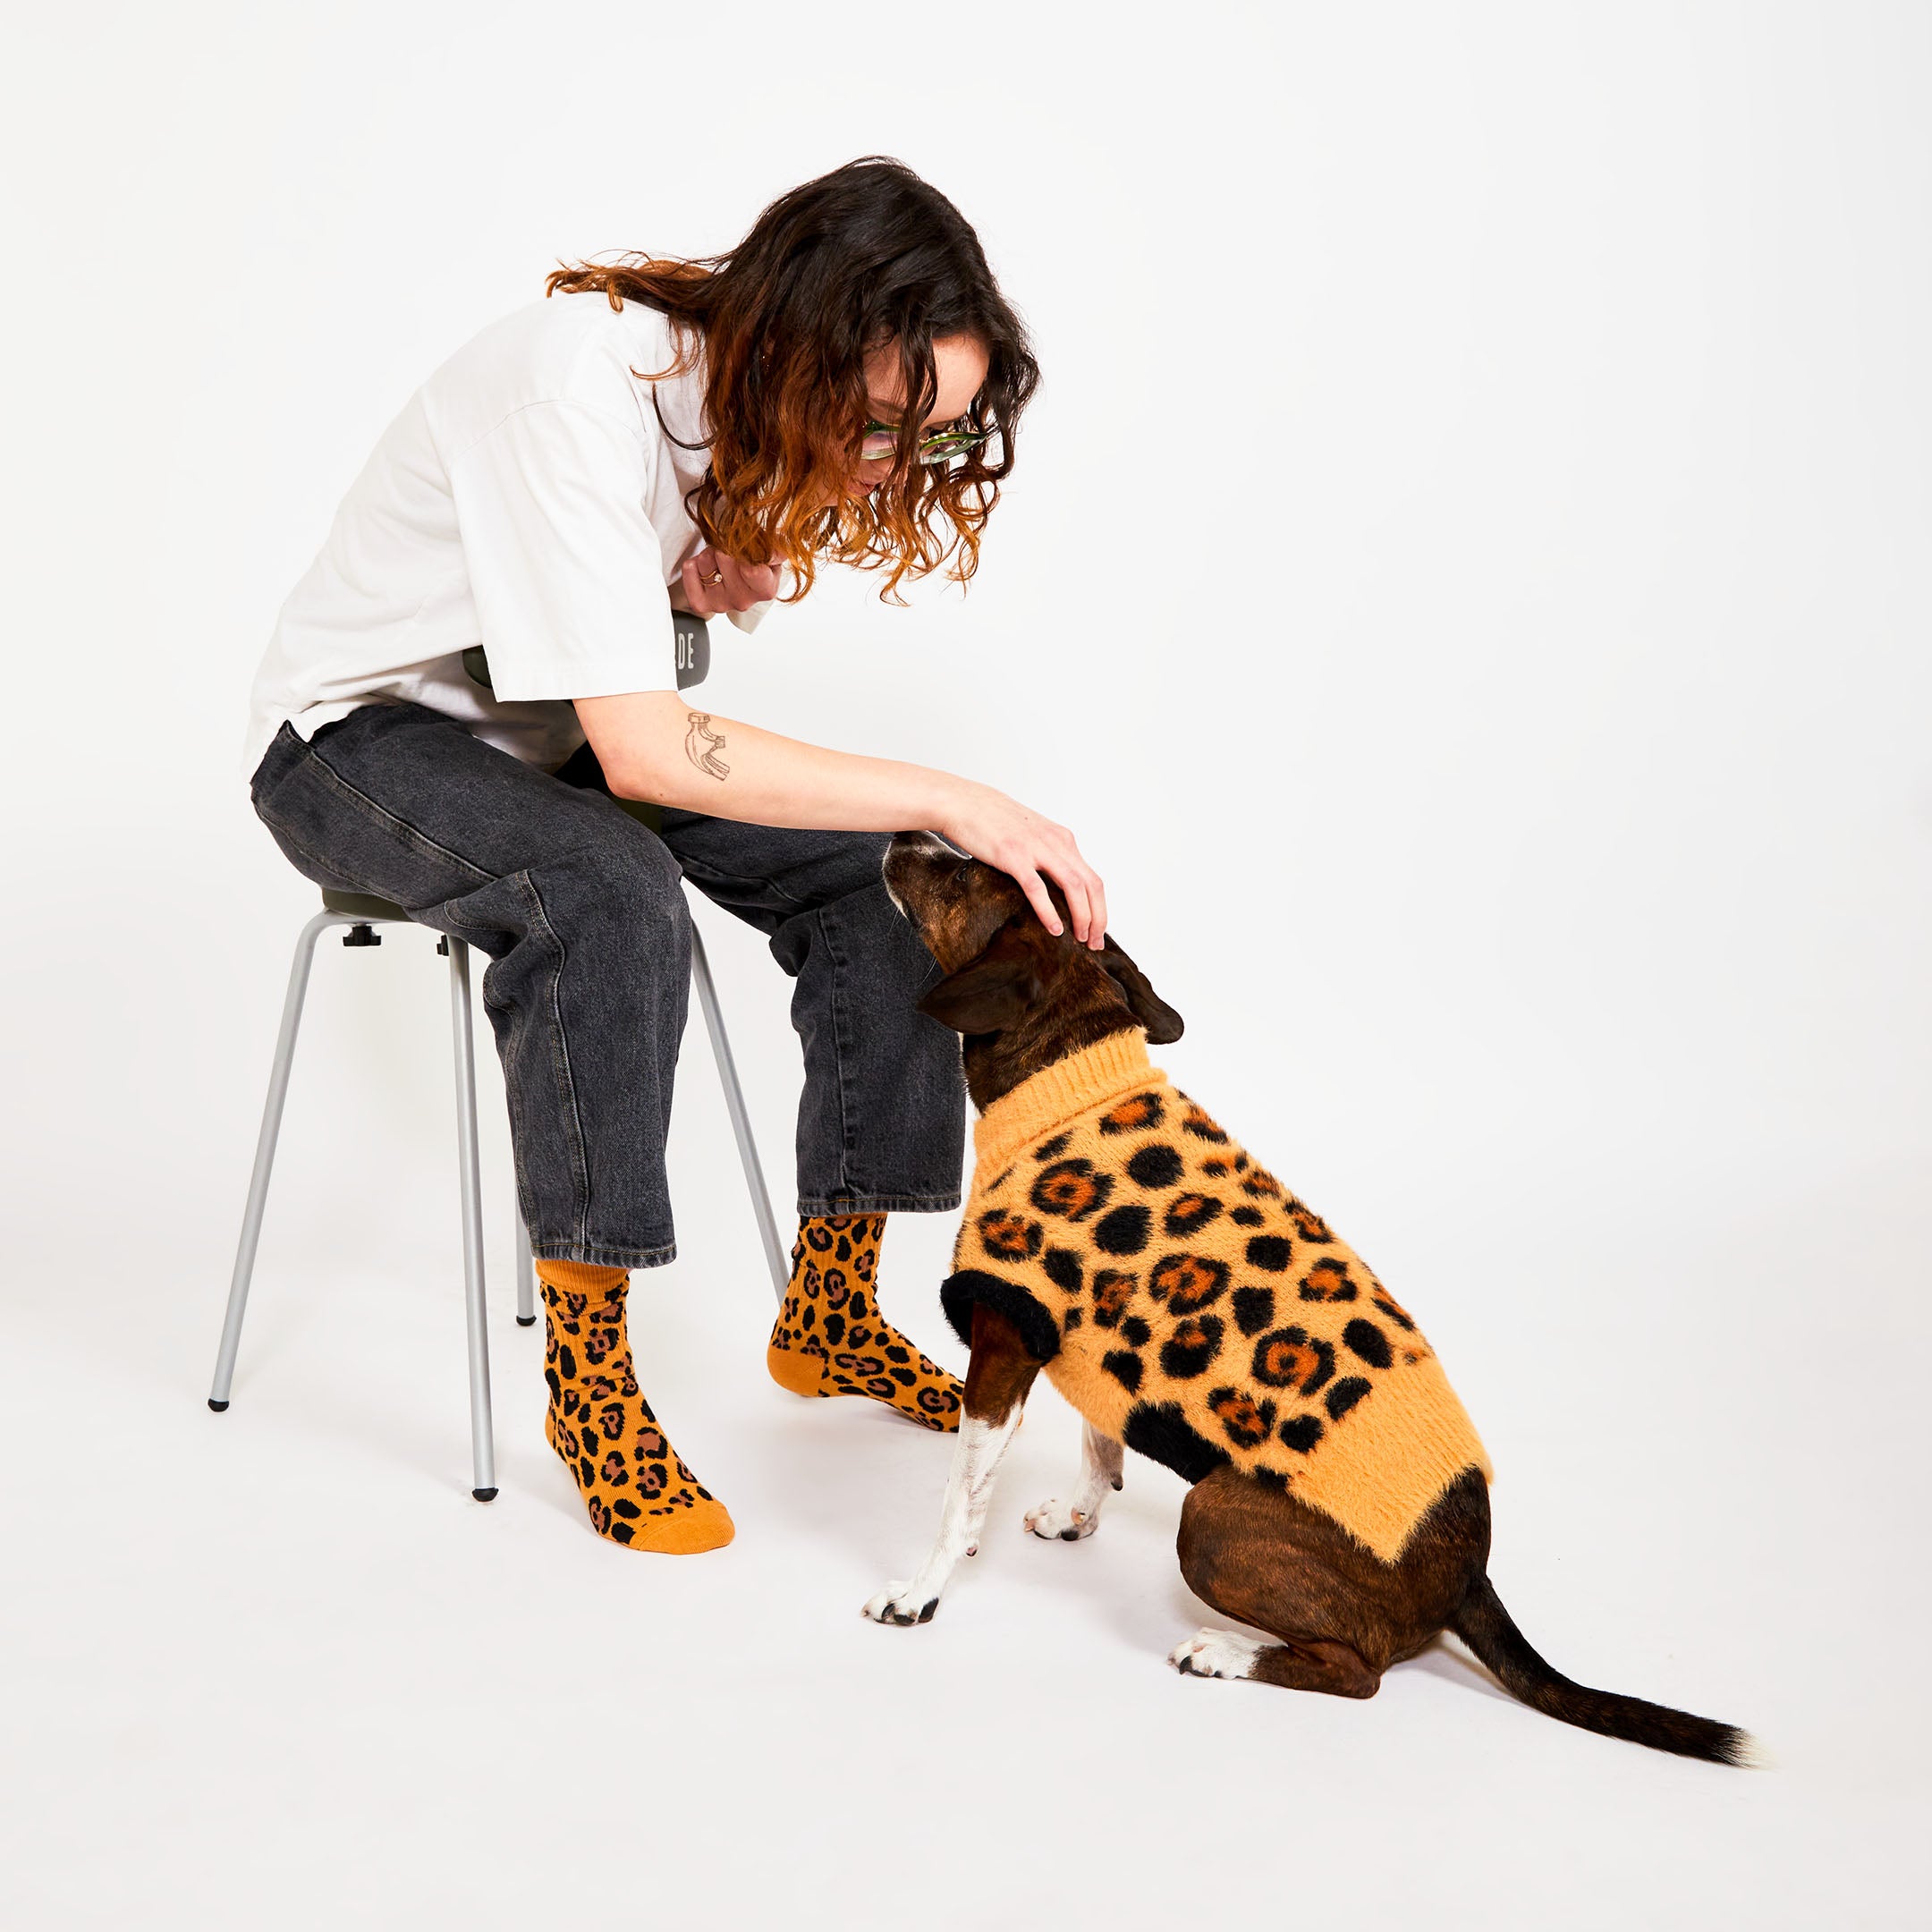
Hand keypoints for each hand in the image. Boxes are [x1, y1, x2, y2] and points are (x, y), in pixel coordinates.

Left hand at [679, 546, 780, 617]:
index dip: (746, 550)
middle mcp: (743, 601)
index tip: (746, 544)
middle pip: (725, 557)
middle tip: (732, 551)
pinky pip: (689, 570)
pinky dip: (694, 563)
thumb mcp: (773, 553)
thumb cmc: (756, 564)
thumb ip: (775, 550)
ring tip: (719, 560)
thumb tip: (771, 552)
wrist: (737, 580)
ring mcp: (721, 604)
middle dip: (726, 546)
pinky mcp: (701, 603)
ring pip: (706, 560)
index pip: (754, 571)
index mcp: (765, 589)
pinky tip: (706, 568)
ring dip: (710, 552)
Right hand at [939, 783, 1108, 947]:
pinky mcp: (1013, 856)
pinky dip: (1049, 911)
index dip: (1100, 908)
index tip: (1096, 931)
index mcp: (1062, 839)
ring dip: (1081, 916)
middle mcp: (1056, 843)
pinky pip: (1037, 888)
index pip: (1092, 878)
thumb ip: (1047, 855)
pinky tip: (1054, 929)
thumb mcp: (1032, 835)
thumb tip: (1055, 885)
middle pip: (1091, 885)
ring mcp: (1035, 849)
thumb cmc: (993, 822)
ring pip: (1073, 886)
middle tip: (1094, 943)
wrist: (964, 803)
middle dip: (1098, 918)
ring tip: (1080, 939)